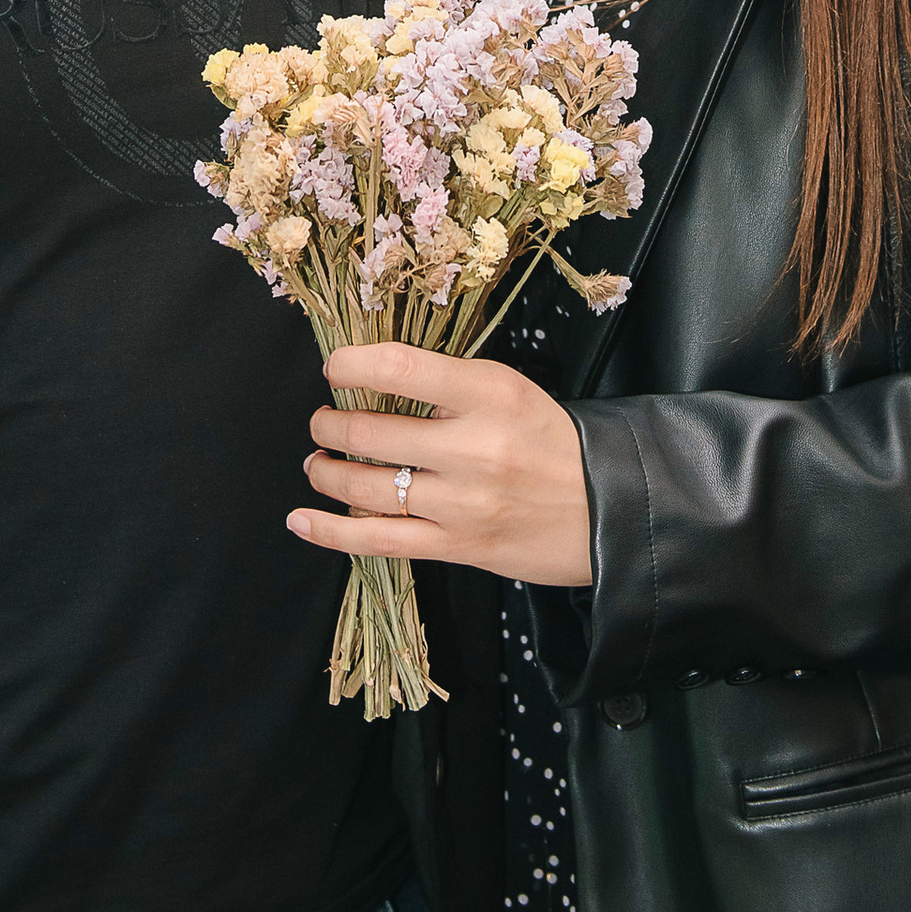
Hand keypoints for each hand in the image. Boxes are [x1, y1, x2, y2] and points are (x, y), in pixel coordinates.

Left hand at [291, 345, 592, 586]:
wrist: (608, 509)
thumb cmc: (551, 442)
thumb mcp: (510, 391)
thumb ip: (448, 385)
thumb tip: (372, 380)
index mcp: (488, 394)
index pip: (399, 369)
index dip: (349, 365)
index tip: (334, 368)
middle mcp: (473, 447)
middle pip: (368, 433)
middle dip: (328, 426)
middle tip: (322, 423)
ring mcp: (462, 502)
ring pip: (365, 487)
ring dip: (325, 472)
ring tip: (318, 463)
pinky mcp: (457, 546)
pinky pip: (379, 540)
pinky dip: (331, 531)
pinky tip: (301, 519)